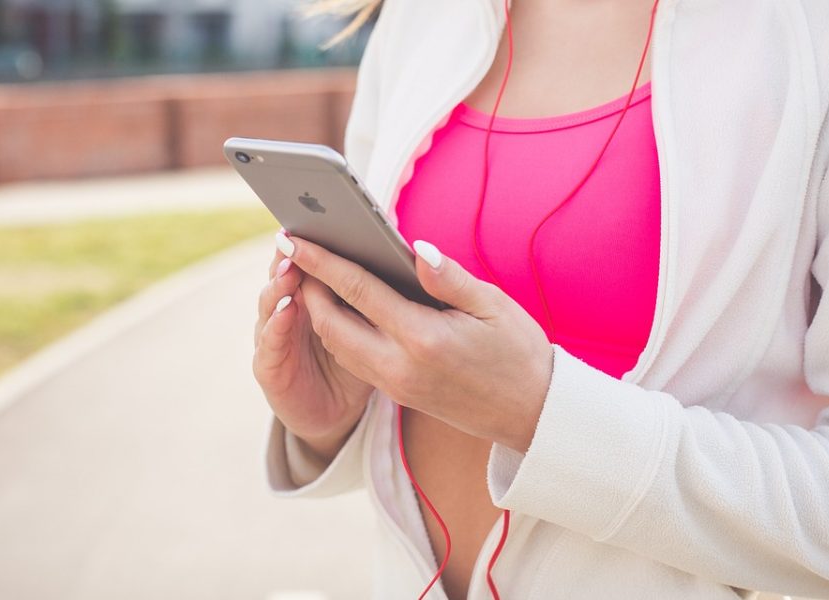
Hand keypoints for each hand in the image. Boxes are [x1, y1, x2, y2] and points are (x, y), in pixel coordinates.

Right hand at [252, 231, 375, 461]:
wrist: (338, 414)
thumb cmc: (365, 361)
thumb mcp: (379, 326)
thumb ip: (384, 291)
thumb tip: (406, 252)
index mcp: (318, 296)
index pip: (313, 262)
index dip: (315, 242)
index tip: (324, 215)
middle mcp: (289, 310)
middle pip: (284, 275)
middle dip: (290, 254)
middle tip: (299, 232)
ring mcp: (275, 339)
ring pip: (271, 304)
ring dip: (278, 283)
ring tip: (291, 265)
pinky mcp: (269, 369)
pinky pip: (267, 345)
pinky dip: (274, 326)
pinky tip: (286, 310)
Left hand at [283, 233, 553, 451]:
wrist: (532, 414)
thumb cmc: (519, 353)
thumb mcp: (494, 306)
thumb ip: (449, 277)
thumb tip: (414, 248)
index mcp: (424, 339)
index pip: (358, 292)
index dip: (323, 262)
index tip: (295, 239)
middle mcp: (400, 367)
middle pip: (331, 324)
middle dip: (307, 287)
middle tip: (296, 252)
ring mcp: (396, 385)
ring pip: (337, 346)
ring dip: (318, 312)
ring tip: (312, 275)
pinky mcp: (398, 395)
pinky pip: (354, 360)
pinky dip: (338, 332)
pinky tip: (340, 308)